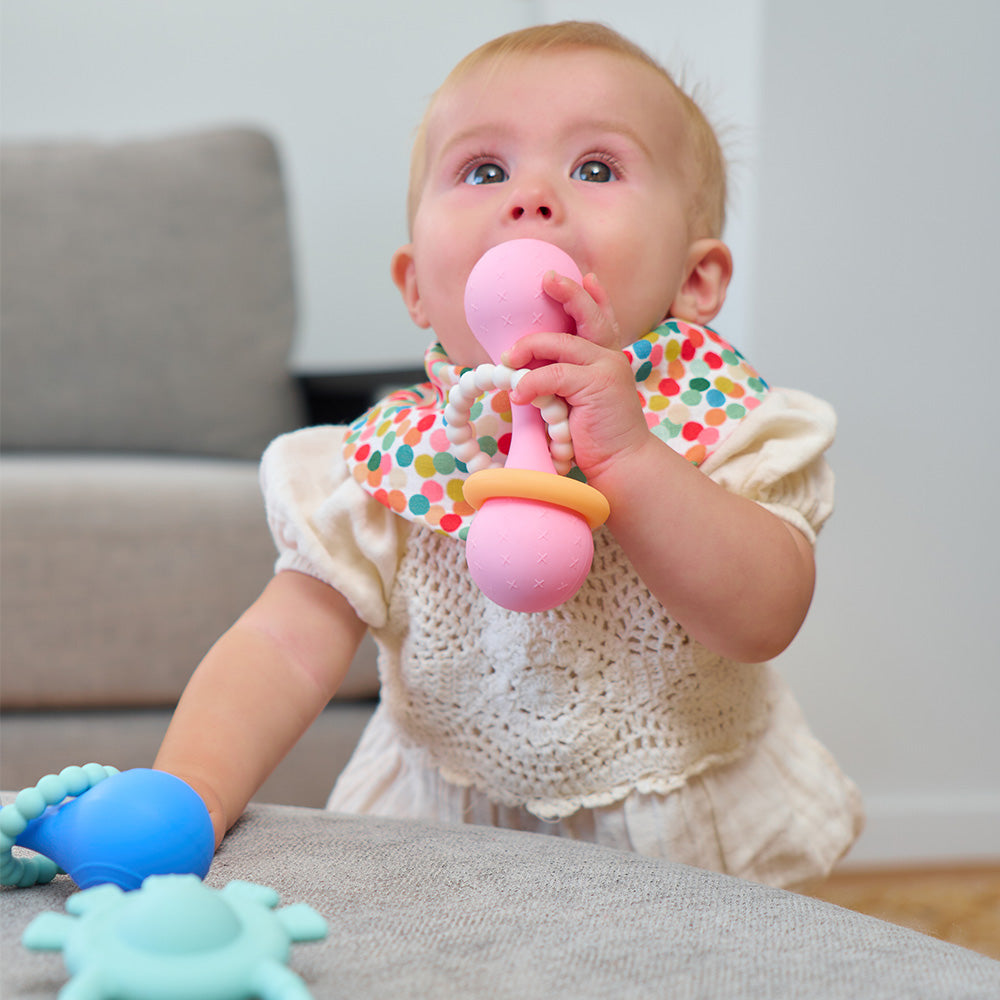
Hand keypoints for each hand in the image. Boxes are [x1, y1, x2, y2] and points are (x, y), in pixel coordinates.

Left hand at [503, 270, 651, 484]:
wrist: (622, 462)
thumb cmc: (596, 437)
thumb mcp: (579, 400)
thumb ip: (564, 378)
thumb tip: (525, 366)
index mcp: (609, 358)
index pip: (603, 319)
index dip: (594, 296)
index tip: (584, 276)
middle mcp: (611, 357)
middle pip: (588, 315)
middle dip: (568, 293)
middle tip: (547, 279)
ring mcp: (606, 368)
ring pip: (561, 343)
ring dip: (529, 347)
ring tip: (508, 359)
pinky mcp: (596, 385)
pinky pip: (553, 374)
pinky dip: (531, 382)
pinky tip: (518, 395)